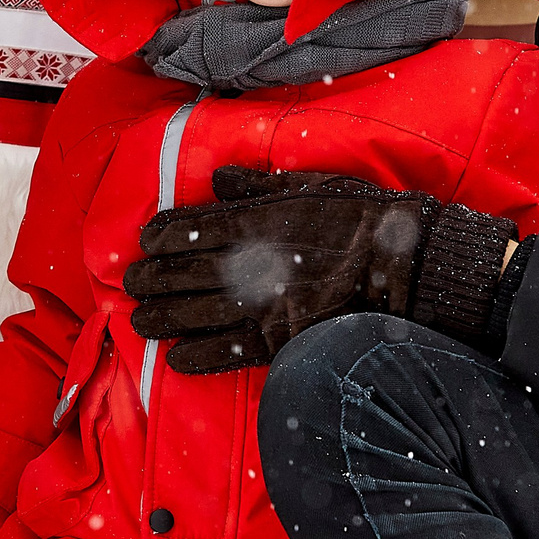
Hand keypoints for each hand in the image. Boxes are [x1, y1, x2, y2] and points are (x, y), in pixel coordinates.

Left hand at [124, 167, 517, 371]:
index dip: (159, 235)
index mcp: (253, 222)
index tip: (144, 240)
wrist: (407, 266)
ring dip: (160, 318)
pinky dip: (197, 358)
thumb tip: (220, 179)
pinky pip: (226, 353)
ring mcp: (260, 306)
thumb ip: (259, 185)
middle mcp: (247, 265)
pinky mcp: (279, 341)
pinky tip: (176, 359)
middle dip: (149, 279)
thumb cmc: (362, 219)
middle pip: (180, 273)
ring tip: (141, 320)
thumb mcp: (311, 185)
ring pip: (192, 315)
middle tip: (131, 283)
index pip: (188, 228)